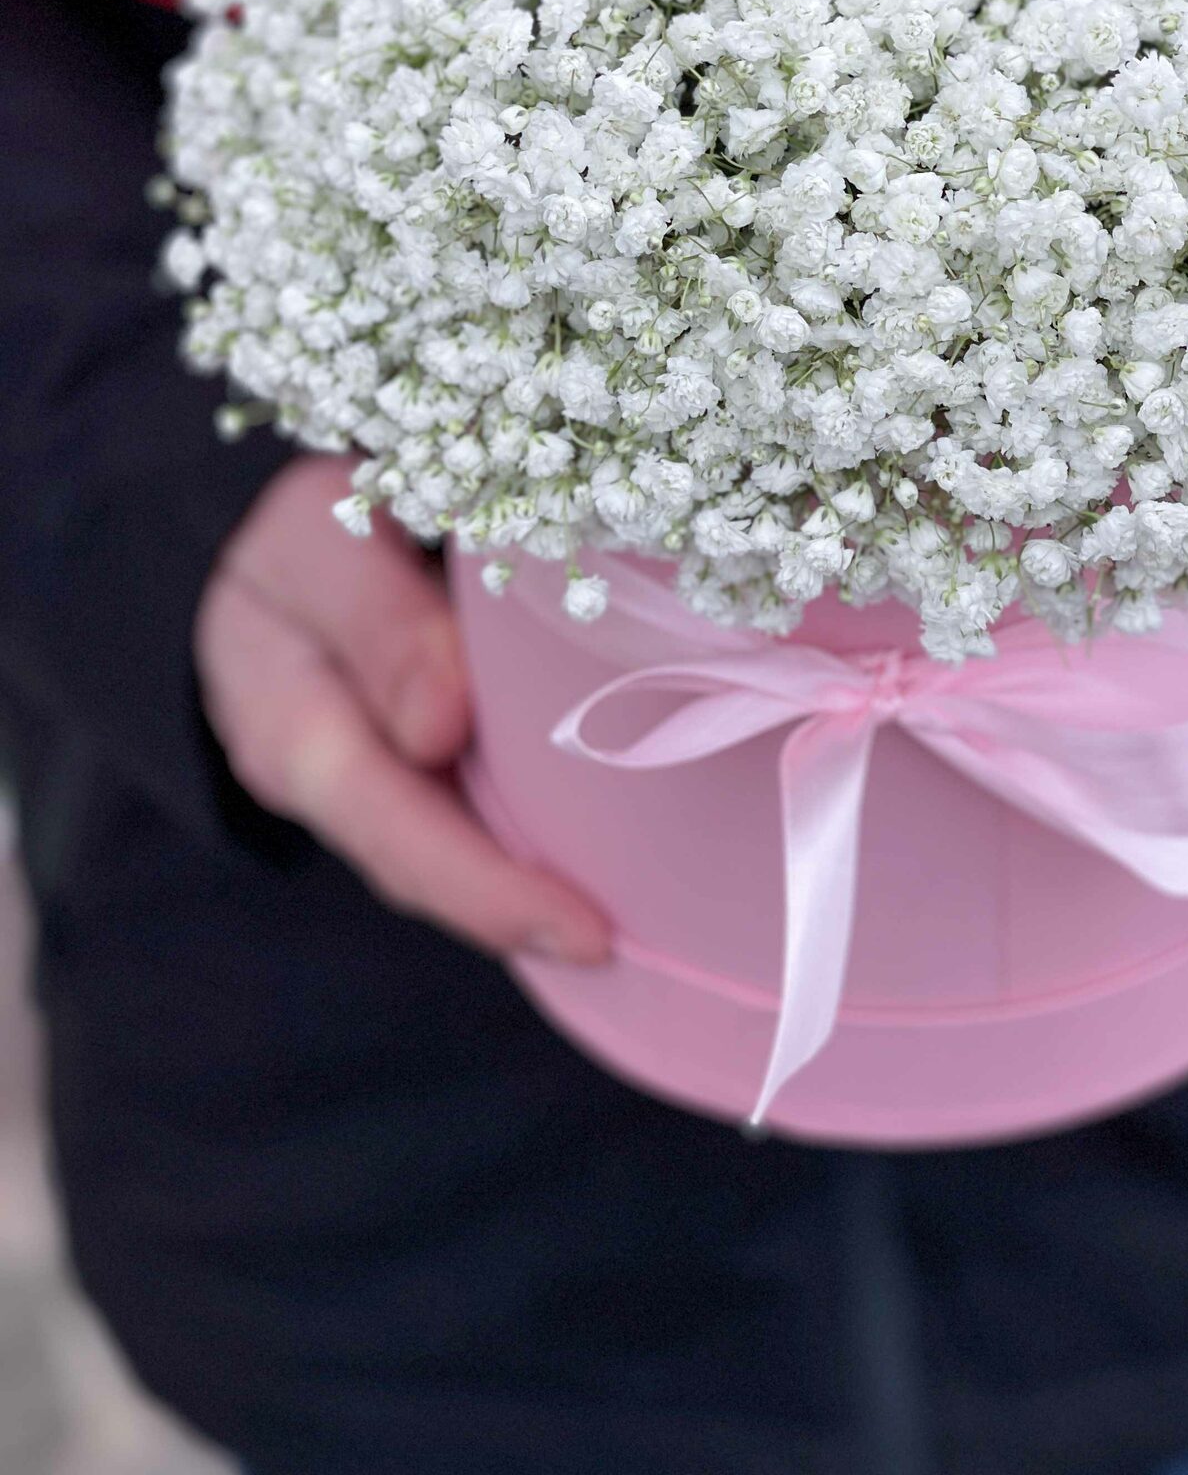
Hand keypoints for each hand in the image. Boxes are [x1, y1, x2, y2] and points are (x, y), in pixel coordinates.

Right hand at [195, 454, 610, 963]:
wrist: (251, 544)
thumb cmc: (292, 534)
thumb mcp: (320, 544)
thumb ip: (379, 623)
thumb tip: (443, 723)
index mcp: (297, 735)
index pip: (398, 836)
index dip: (490, 894)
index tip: (587, 928)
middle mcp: (334, 780)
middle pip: (431, 864)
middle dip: (525, 914)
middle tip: (634, 946)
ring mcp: (371, 774)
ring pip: (457, 841)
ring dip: (537, 880)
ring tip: (643, 918)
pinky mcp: (411, 756)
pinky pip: (474, 803)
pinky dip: (536, 825)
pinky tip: (613, 842)